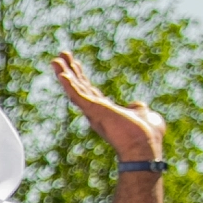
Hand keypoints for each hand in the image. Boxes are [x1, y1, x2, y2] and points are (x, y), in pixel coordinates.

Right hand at [52, 52, 166, 161]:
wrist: (145, 148)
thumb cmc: (146, 135)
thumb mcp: (143, 114)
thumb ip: (137, 108)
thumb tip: (137, 105)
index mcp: (104, 111)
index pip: (89, 90)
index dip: (80, 77)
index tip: (74, 63)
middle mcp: (95, 111)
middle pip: (79, 86)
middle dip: (69, 70)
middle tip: (60, 55)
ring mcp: (94, 111)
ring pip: (75, 89)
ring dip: (64, 74)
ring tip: (55, 59)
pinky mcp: (95, 111)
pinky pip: (79, 97)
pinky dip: (70, 86)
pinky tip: (62, 75)